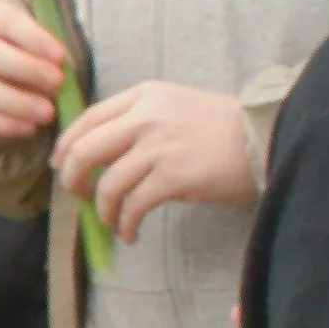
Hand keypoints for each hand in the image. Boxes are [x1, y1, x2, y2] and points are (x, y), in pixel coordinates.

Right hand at [0, 0, 66, 138]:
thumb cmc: (19, 41)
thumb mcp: (34, 31)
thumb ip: (47, 45)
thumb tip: (66, 67)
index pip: (5, 20)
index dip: (33, 38)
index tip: (60, 57)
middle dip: (26, 71)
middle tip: (57, 84)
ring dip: (16, 103)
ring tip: (47, 114)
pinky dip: (2, 125)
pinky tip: (28, 128)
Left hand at [51, 82, 256, 241]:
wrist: (266, 135)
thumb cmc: (222, 127)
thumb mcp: (175, 106)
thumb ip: (138, 121)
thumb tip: (100, 156)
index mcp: (143, 95)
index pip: (87, 119)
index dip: (67, 146)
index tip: (62, 167)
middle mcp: (145, 116)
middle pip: (85, 151)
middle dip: (74, 180)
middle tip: (81, 197)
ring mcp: (158, 146)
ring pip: (107, 185)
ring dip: (105, 211)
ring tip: (115, 222)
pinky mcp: (172, 176)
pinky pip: (132, 206)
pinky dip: (126, 224)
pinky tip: (131, 232)